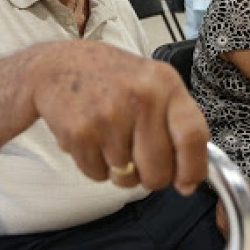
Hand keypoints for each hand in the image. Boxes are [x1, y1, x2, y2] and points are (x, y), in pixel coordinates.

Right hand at [30, 42, 208, 195]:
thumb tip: (191, 179)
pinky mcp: (81, 132)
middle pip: (159, 170)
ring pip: (127, 177)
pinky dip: (95, 166)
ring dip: (119, 169)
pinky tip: (91, 138)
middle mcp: (140, 97)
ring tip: (110, 139)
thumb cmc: (110, 78)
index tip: (186, 182)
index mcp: (165, 83)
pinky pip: (98, 175)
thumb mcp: (151, 83)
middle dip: (151, 177)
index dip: (193, 168)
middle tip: (138, 160)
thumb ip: (175, 122)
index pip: (192, 136)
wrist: (56, 66)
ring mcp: (109, 115)